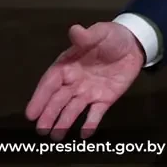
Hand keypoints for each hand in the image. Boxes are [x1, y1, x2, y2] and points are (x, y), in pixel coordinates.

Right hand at [26, 22, 144, 139]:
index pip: (50, 83)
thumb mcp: (100, 33)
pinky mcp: (105, 98)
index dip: (40, 98)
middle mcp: (74, 82)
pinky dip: (90, 123)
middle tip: (41, 130)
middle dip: (49, 115)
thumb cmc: (111, 37)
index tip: (31, 113)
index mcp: (67, 66)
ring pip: (73, 109)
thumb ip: (86, 36)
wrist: (135, 44)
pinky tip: (84, 134)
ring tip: (56, 136)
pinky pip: (96, 113)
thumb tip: (75, 30)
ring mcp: (88, 91)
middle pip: (58, 100)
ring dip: (64, 122)